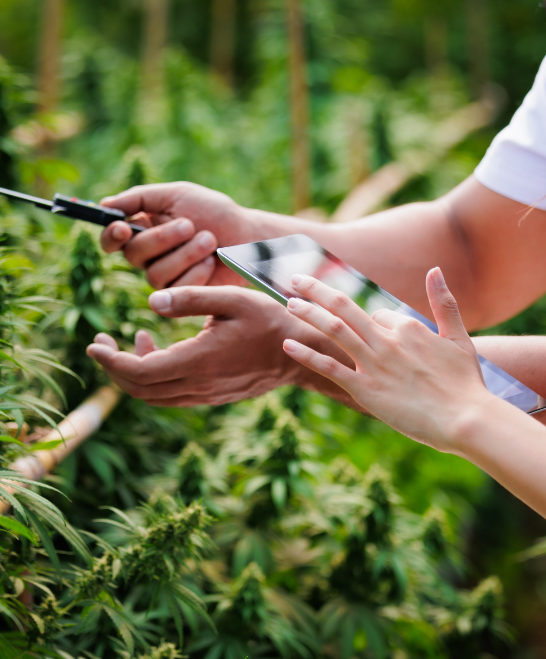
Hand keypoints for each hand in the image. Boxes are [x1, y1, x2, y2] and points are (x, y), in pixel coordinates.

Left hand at [86, 287, 324, 406]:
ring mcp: (206, 394)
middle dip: (113, 367)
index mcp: (200, 360)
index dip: (111, 360)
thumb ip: (191, 298)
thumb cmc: (269, 320)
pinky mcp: (213, 395)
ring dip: (133, 373)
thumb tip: (152, 302)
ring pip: (154, 395)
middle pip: (140, 388)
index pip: (140, 371)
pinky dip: (154, 378)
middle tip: (101, 342)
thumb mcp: (232, 298)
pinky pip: (171, 394)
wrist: (301, 353)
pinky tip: (159, 351)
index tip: (95, 343)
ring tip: (132, 339)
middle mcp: (199, 384)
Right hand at [99, 182, 257, 287]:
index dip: (111, 236)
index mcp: (143, 229)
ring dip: (186, 254)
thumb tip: (105, 205)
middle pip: (133, 255)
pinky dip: (197, 272)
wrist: (247, 237)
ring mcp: (165, 276)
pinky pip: (177, 289)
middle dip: (163, 238)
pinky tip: (211, 261)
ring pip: (155, 274)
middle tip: (190, 225)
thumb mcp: (179, 195)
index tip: (123, 228)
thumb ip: (141, 198)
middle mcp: (149, 255)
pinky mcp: (183, 294)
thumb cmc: (215, 213)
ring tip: (209, 240)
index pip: (111, 239)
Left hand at [282, 268, 493, 452]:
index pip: (380, 315)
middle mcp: (387, 340)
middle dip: (317, 290)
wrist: (466, 419)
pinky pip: (330, 368)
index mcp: (408, 327)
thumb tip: (435, 269)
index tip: (370, 330)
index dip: (373, 321)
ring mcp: (374, 364)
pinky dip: (308, 354)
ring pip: (333, 330)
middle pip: (344, 307)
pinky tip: (288, 344)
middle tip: (296, 280)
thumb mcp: (459, 336)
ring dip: (308, 313)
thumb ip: (444, 302)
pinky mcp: (365, 389)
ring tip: (289, 303)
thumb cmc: (465, 382)